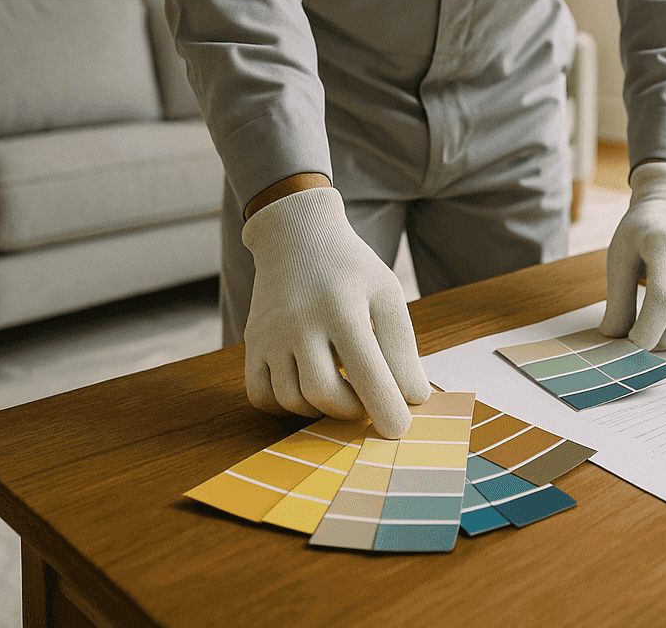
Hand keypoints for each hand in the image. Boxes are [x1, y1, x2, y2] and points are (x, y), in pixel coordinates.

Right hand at [240, 187, 429, 437]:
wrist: (295, 236)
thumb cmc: (351, 269)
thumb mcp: (386, 294)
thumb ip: (401, 347)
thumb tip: (415, 397)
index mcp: (342, 309)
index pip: (367, 372)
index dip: (385, 407)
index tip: (400, 428)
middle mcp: (299, 324)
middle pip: (324, 393)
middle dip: (353, 411)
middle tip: (370, 403)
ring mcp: (269, 336)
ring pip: (292, 400)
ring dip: (322, 409)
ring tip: (343, 389)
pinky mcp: (250, 344)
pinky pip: (261, 396)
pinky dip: (286, 407)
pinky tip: (308, 390)